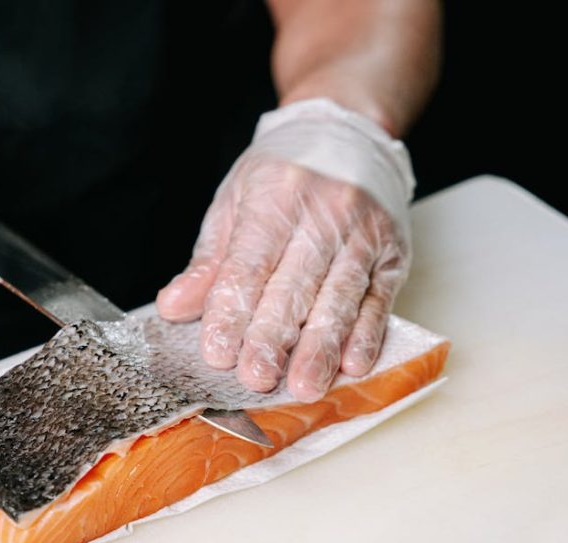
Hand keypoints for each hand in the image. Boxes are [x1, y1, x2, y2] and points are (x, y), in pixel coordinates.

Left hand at [156, 99, 412, 401]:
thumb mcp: (234, 203)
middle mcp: (324, 213)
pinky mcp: (392, 253)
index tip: (217, 351)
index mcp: (275, 196)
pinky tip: (351, 364)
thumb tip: (174, 307)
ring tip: (304, 385)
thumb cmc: (282, 175)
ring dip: (320, 347)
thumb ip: (209, 262)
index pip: (249, 264)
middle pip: (294, 286)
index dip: (232, 311)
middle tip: (256, 378)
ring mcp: (363, 234)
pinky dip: (366, 335)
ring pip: (339, 298)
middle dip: (273, 337)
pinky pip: (379, 299)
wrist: (348, 132)